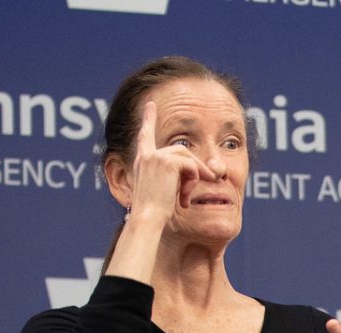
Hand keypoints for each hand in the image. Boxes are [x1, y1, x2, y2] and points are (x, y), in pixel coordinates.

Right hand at [124, 100, 220, 227]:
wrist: (147, 219)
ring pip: (188, 158)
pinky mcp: (167, 162)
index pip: (145, 135)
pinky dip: (194, 181)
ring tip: (187, 199)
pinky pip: (191, 165)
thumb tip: (198, 174)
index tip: (150, 104)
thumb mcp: (162, 191)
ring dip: (195, 177)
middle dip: (194, 170)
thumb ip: (173, 178)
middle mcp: (146, 155)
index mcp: (142, 160)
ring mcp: (156, 156)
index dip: (148, 118)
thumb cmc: (153, 213)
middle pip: (181, 151)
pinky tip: (185, 197)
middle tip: (196, 192)